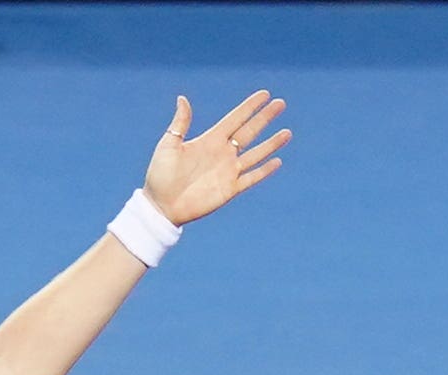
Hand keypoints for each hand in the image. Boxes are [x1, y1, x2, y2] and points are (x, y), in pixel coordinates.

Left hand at [143, 90, 288, 225]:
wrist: (160, 207)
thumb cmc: (159, 176)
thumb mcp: (168, 145)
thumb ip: (180, 123)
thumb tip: (182, 98)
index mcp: (209, 140)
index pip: (235, 119)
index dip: (249, 107)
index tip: (265, 94)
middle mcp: (222, 153)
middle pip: (250, 132)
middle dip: (265, 118)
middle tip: (281, 104)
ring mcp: (228, 171)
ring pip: (256, 154)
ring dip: (271, 143)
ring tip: (287, 132)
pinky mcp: (229, 190)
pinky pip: (251, 178)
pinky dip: (264, 170)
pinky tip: (277, 161)